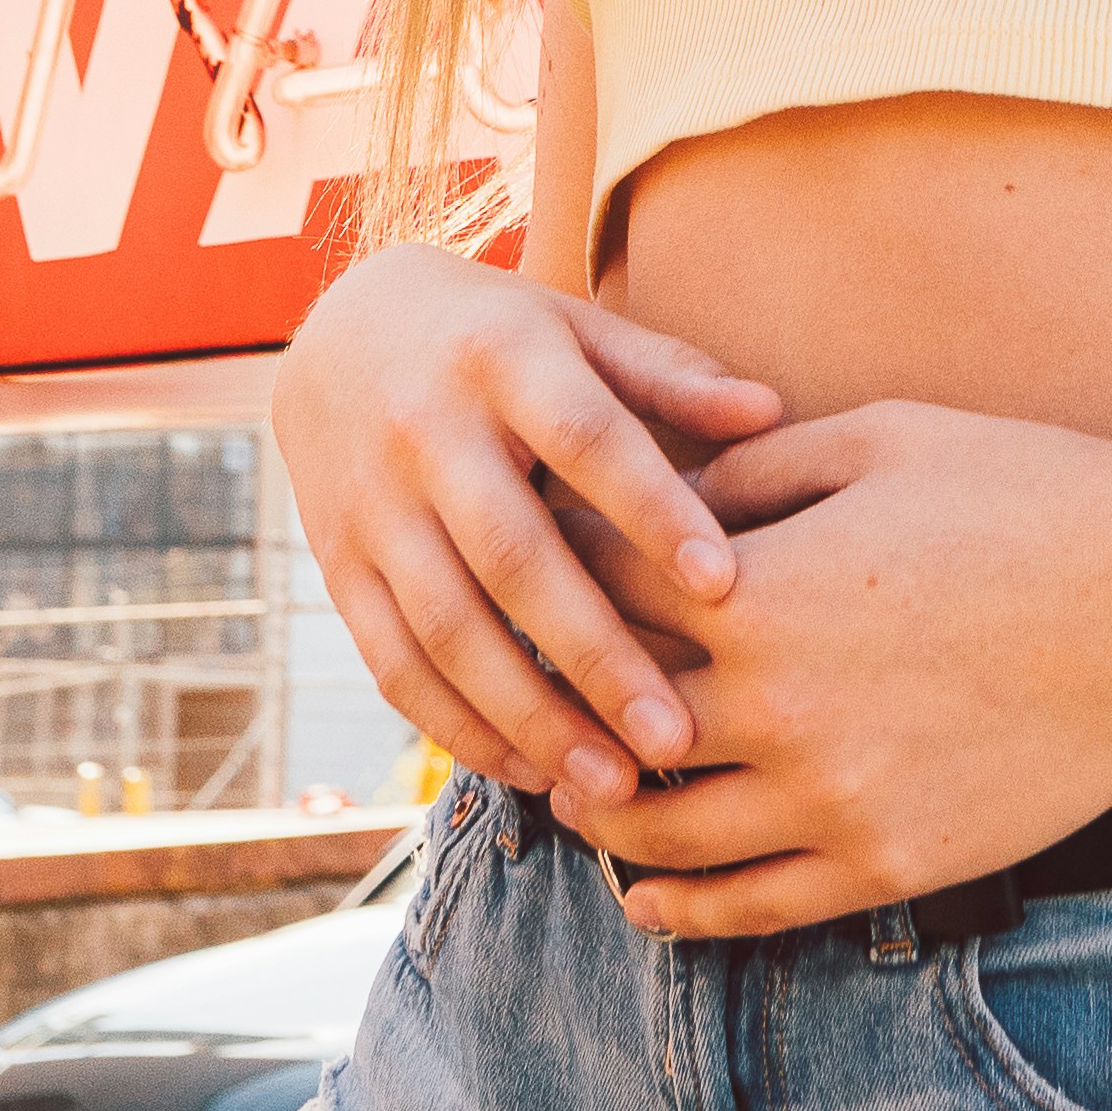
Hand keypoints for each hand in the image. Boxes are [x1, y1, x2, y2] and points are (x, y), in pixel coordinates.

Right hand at [271, 244, 782, 810]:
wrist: (341, 328)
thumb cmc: (497, 337)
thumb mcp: (576, 330)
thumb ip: (669, 375)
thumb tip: (771, 413)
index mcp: (502, 357)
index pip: (587, 438)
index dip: (654, 511)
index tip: (726, 587)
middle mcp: (426, 432)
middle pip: (513, 558)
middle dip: (595, 655)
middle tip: (676, 737)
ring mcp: (373, 506)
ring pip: (448, 630)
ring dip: (529, 717)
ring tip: (610, 782)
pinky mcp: (340, 568)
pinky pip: (393, 664)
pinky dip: (459, 726)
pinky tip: (529, 770)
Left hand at [552, 399, 1111, 937]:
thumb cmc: (1033, 496)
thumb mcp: (881, 442)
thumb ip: (756, 470)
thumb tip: (663, 491)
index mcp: (764, 593)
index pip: (600, 594)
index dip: (556, 576)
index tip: (534, 570)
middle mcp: (778, 709)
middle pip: (603, 728)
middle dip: (552, 708)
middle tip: (520, 699)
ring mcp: (831, 799)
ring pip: (659, 837)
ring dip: (599, 819)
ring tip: (575, 801)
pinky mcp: (886, 863)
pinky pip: (750, 907)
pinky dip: (680, 910)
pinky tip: (647, 899)